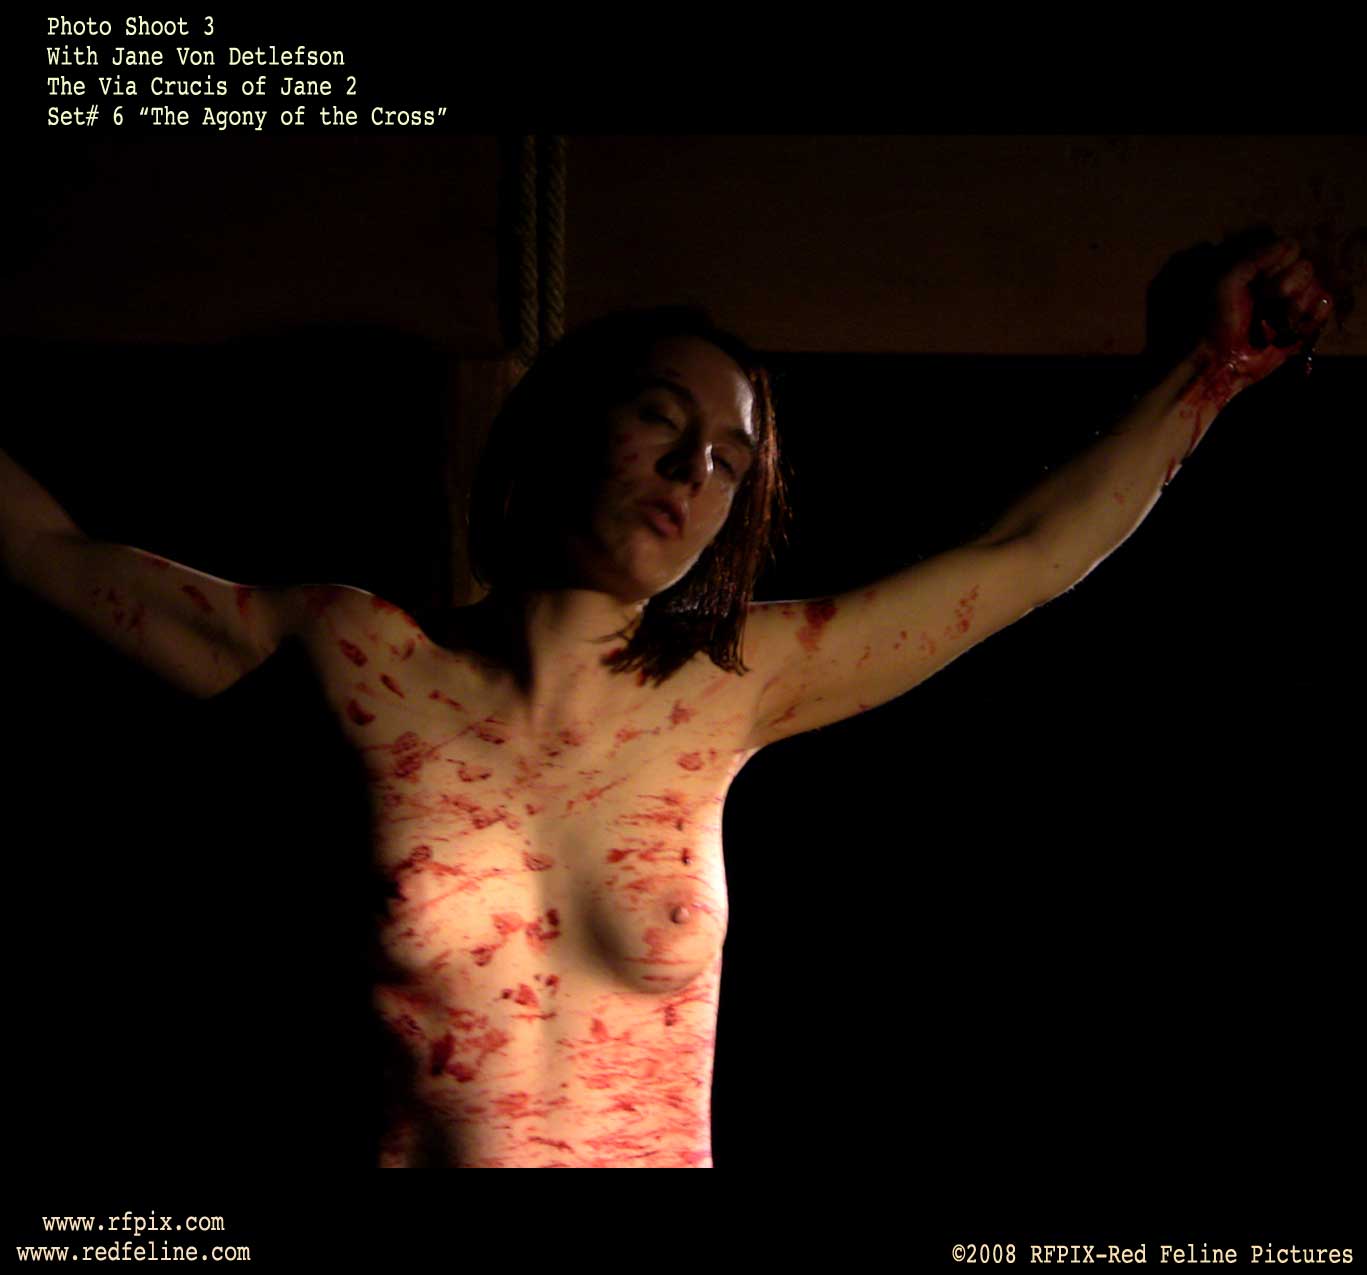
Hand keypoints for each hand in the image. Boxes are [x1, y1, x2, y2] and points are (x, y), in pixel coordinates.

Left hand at [1204, 237, 1333, 384]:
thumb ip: (1254, 259)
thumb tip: (1288, 242)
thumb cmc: (1218, 321)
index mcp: (1262, 269)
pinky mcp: (1304, 323)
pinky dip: (1313, 315)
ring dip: (1295, 306)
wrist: (1222, 360)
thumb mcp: (1227, 283)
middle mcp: (1281, 281)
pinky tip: (1293, 327)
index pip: (1291, 249)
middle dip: (1286, 287)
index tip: (1259, 281)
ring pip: (1316, 287)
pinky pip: (1325, 306)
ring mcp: (1294, 303)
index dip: (1279, 264)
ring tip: (1272, 322)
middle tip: (1264, 303)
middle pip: (1306, 268)